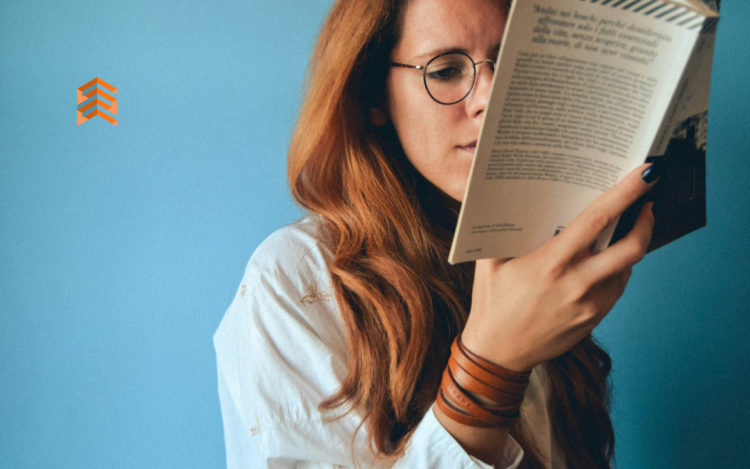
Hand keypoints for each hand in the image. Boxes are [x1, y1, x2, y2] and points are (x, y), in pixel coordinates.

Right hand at [462, 163, 657, 371]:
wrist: (498, 352)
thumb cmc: (492, 304)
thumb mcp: (490, 262)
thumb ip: (504, 231)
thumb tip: (514, 199)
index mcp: (551, 263)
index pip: (598, 219)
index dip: (626, 194)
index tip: (645, 175)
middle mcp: (577, 283)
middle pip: (631, 247)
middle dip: (646, 221)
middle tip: (646, 205)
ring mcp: (590, 304)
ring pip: (628, 268)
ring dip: (631, 246)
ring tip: (622, 232)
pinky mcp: (594, 319)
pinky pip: (617, 288)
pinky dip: (617, 270)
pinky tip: (605, 263)